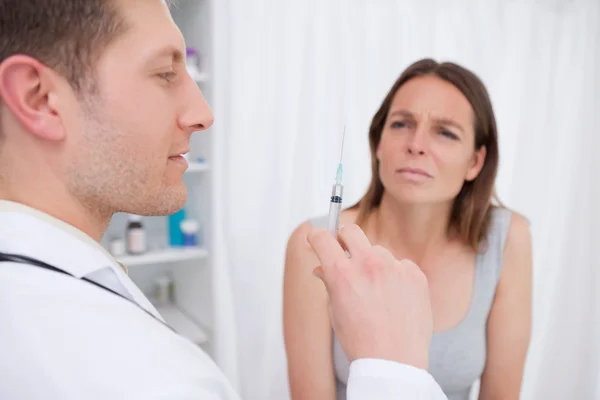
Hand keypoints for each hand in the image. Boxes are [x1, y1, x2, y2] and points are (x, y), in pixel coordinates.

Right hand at [307, 224, 432, 369]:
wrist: (395, 362)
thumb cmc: (362, 341)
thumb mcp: (336, 312)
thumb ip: (330, 283)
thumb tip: (321, 268)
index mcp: (341, 273)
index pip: (322, 238)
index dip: (317, 237)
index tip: (318, 239)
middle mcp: (367, 264)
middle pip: (351, 231)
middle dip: (344, 239)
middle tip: (345, 252)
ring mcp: (394, 267)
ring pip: (378, 251)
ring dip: (373, 263)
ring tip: (376, 291)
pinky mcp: (415, 274)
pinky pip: (400, 265)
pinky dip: (396, 276)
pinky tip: (395, 298)